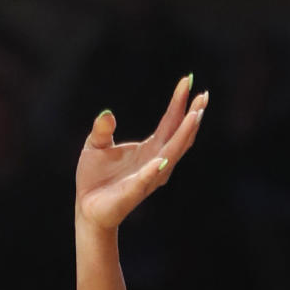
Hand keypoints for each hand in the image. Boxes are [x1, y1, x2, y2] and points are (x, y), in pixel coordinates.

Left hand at [75, 77, 207, 229]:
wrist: (87, 208)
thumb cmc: (95, 178)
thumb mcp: (95, 146)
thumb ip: (102, 130)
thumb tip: (107, 114)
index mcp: (150, 149)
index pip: (170, 122)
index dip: (179, 103)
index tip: (188, 81)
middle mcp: (156, 161)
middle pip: (179, 136)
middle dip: (192, 116)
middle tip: (202, 95)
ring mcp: (149, 177)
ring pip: (172, 154)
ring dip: (184, 135)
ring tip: (194, 115)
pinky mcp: (134, 192)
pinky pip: (146, 178)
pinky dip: (154, 169)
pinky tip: (161, 158)